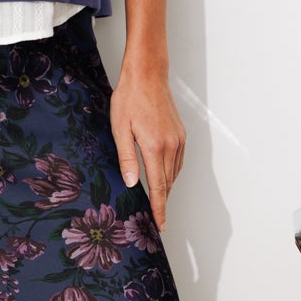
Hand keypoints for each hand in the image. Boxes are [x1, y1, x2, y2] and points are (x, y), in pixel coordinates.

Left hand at [110, 61, 185, 229]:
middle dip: (163, 203)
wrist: (147, 74)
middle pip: (168, 184)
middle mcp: (171, 146)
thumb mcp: (120, 129)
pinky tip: (163, 177)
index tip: (161, 226)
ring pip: (175, 174)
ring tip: (158, 203)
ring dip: (167, 190)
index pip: (159, 187)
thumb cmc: (129, 98)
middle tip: (157, 221)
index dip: (159, 209)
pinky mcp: (181, 134)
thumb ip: (127, 158)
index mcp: (155, 147)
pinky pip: (178, 162)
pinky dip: (171, 174)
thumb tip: (132, 183)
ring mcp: (179, 140)